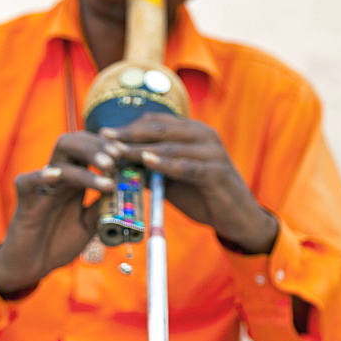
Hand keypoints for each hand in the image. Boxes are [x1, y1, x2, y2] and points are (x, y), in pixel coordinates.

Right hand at [0, 133, 125, 296]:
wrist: (33, 266)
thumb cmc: (59, 243)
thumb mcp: (90, 224)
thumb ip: (104, 207)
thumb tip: (127, 192)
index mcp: (74, 181)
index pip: (90, 150)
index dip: (109, 148)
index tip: (128, 154)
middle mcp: (58, 177)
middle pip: (74, 143)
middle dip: (98, 145)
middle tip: (118, 156)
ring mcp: (41, 186)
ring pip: (59, 157)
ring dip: (85, 157)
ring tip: (107, 167)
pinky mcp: (24, 199)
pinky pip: (28, 181)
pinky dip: (42, 176)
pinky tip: (57, 175)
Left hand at [101, 113, 278, 253]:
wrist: (236, 218)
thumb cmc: (202, 196)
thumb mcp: (171, 180)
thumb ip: (150, 168)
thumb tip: (118, 163)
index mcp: (193, 132)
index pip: (156, 122)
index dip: (129, 126)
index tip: (104, 133)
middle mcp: (204, 135)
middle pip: (160, 128)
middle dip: (129, 133)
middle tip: (105, 137)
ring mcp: (212, 152)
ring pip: (170, 146)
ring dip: (141, 148)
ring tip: (118, 150)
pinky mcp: (217, 171)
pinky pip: (186, 166)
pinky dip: (165, 164)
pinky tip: (146, 162)